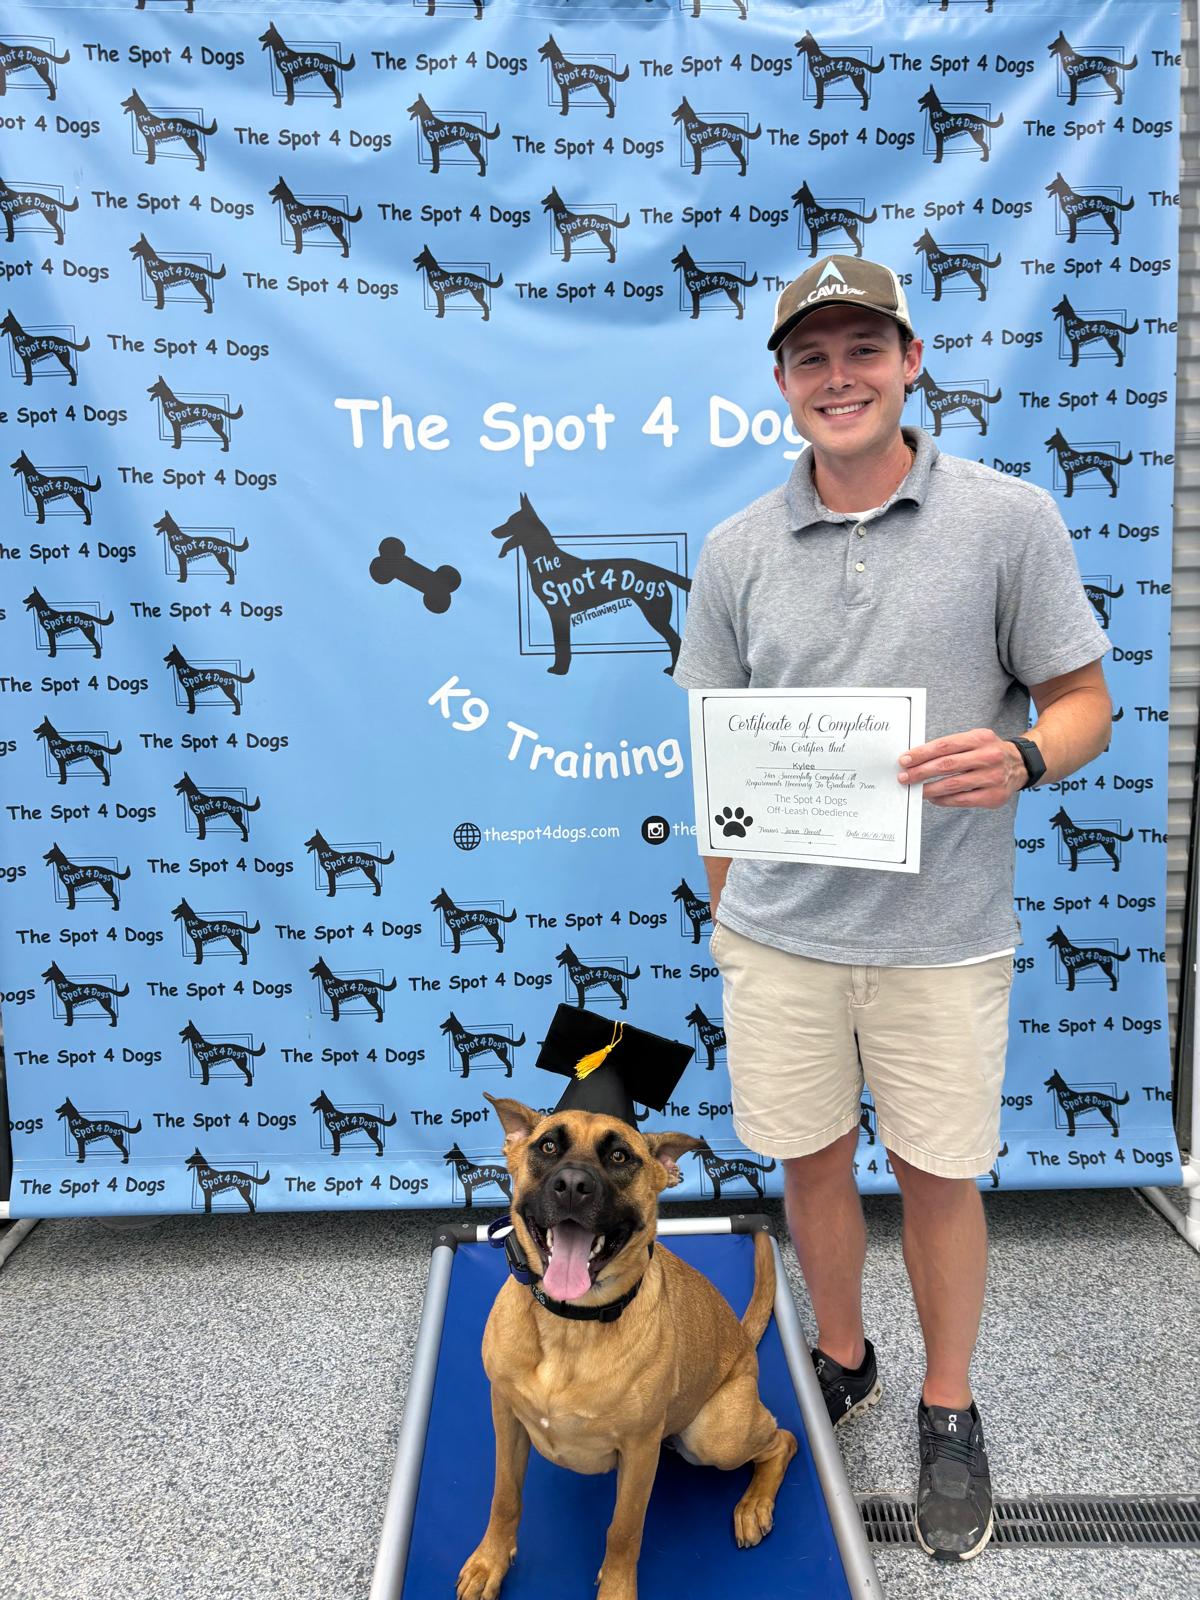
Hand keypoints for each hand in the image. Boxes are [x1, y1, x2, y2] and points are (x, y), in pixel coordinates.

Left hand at [897, 728, 1026, 808]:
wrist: (1021, 764)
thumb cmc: (989, 751)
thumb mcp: (975, 739)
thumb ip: (950, 746)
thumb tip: (918, 758)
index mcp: (980, 738)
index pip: (945, 745)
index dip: (922, 753)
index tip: (905, 759)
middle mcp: (988, 757)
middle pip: (947, 765)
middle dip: (921, 772)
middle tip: (904, 777)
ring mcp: (993, 778)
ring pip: (952, 785)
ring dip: (929, 788)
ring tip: (916, 789)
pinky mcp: (994, 796)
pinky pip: (962, 800)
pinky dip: (944, 800)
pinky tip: (933, 798)